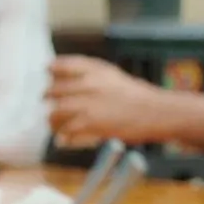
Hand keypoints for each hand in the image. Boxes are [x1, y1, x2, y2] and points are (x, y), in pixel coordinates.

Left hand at [45, 55, 167, 144]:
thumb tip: (68, 77)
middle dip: (48, 97)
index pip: (62, 65)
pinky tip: (62, 138)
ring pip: (56, 111)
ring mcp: (87, 103)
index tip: (48, 73)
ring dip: (52, 119)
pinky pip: (67, 129)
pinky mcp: (90, 123)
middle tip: (47, 102)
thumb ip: (91, 74)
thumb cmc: (139, 95)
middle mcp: (87, 83)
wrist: (156, 112)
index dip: (52, 69)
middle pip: (54, 89)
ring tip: (53, 124)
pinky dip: (63, 135)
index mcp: (94, 70)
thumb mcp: (113, 75)